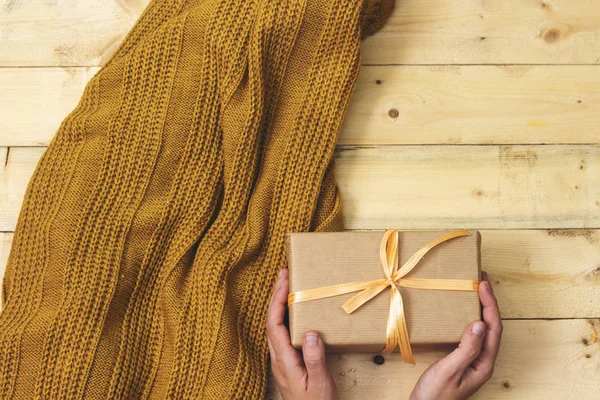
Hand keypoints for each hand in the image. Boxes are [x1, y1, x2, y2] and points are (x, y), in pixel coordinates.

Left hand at [266, 269, 336, 399]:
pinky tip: (293, 312)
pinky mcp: (287, 362)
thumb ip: (314, 358)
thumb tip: (310, 332)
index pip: (274, 323)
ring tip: (287, 287)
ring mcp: (281, 360)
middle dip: (275, 295)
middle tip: (283, 274)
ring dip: (278, 304)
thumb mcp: (319, 383)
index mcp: (284, 360)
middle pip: (271, 320)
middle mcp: (278, 358)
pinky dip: (284, 316)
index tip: (284, 280)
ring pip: (274, 326)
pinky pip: (281, 332)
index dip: (277, 300)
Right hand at [410, 272, 502, 399]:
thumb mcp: (449, 370)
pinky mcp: (464, 359)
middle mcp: (483, 361)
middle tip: (481, 281)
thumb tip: (480, 324)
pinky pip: (473, 334)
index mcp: (484, 363)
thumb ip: (466, 348)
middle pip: (493, 326)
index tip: (482, 285)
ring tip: (476, 290)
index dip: (490, 304)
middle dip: (489, 302)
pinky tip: (464, 311)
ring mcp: (474, 360)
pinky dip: (471, 318)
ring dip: (482, 308)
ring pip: (484, 329)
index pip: (493, 328)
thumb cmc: (435, 395)